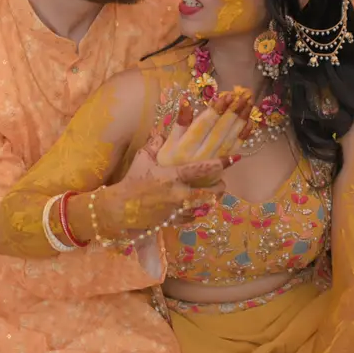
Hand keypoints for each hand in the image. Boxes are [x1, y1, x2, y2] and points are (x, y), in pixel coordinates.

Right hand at [92, 135, 234, 234]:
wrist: (119, 209)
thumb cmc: (131, 181)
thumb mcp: (142, 159)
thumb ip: (155, 144)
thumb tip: (162, 131)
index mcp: (172, 176)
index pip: (203, 169)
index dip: (221, 163)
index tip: (234, 158)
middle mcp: (179, 195)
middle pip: (211, 193)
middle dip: (220, 187)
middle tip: (222, 182)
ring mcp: (178, 210)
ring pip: (205, 207)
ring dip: (210, 201)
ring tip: (212, 194)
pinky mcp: (174, 221)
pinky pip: (193, 217)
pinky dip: (197, 211)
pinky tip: (196, 206)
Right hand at [157, 90, 254, 176]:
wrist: (168, 194)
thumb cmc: (164, 165)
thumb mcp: (165, 144)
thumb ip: (179, 124)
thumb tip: (186, 100)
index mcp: (183, 149)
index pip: (203, 126)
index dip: (215, 110)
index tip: (227, 95)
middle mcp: (199, 158)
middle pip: (219, 132)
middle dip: (232, 113)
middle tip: (243, 97)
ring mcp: (212, 167)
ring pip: (229, 141)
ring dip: (240, 122)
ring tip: (249, 106)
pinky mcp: (220, 172)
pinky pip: (233, 152)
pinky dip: (242, 138)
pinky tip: (249, 124)